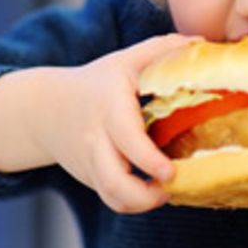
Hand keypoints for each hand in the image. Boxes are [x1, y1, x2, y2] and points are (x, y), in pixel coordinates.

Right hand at [0, 34, 193, 212]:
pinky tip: (152, 192)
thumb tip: (202, 43)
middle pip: (114, 182)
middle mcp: (96, 139)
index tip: (170, 172)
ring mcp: (91, 163)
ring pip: (113, 198)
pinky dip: (133, 204)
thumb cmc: (96, 82)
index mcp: (109, 107)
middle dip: (145, 196)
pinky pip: (112, 200)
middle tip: (173, 185)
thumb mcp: (124, 60)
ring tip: (165, 192)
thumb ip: (162, 50)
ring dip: (142, 204)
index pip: (126, 138)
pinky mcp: (91, 179)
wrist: (45, 109)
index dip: (149, 160)